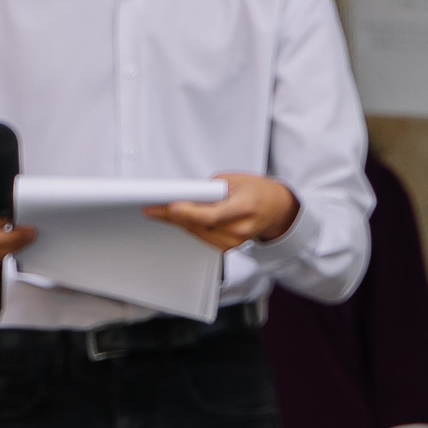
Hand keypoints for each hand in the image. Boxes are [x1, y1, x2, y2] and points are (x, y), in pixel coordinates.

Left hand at [149, 172, 296, 256]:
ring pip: (197, 234)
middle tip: (152, 208)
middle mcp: (240, 228)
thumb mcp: (236, 179)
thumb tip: (187, 195)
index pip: (212, 215)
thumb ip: (212, 188)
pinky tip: (176, 221)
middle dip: (174, 216)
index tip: (171, 207)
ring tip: (158, 213)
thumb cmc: (257, 191)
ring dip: (177, 223)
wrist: (274, 209)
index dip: (190, 212)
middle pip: (200, 226)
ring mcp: (234, 242)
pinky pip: (202, 238)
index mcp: (245, 206)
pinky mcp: (227, 248)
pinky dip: (188, 228)